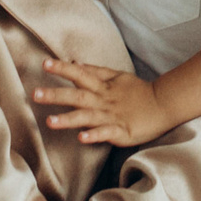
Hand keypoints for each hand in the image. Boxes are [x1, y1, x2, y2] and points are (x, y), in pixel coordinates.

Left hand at [35, 58, 172, 145]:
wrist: (164, 104)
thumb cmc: (138, 91)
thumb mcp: (116, 76)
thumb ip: (94, 70)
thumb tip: (73, 62)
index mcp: (102, 87)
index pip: (80, 74)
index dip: (62, 69)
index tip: (44, 63)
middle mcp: (104, 100)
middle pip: (77, 96)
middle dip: (56, 95)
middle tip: (35, 94)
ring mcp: (112, 117)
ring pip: (87, 117)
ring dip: (69, 119)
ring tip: (50, 122)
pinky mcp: (122, 132)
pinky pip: (106, 133)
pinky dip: (94, 135)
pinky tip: (81, 138)